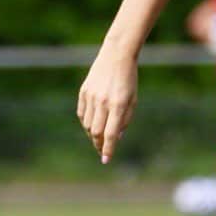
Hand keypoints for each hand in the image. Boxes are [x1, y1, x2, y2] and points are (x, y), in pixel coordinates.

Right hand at [77, 46, 138, 162]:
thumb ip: (126, 119)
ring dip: (93, 135)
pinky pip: (82, 114)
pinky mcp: (83, 92)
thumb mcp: (133, 100)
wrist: (116, 56)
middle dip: (99, 144)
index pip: (111, 133)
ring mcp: (91, 96)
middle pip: (97, 132)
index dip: (109, 148)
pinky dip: (86, 123)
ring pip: (88, 125)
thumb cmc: (129, 80)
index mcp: (118, 104)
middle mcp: (103, 102)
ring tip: (99, 138)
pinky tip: (92, 125)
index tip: (106, 160)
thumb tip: (116, 137)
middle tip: (103, 150)